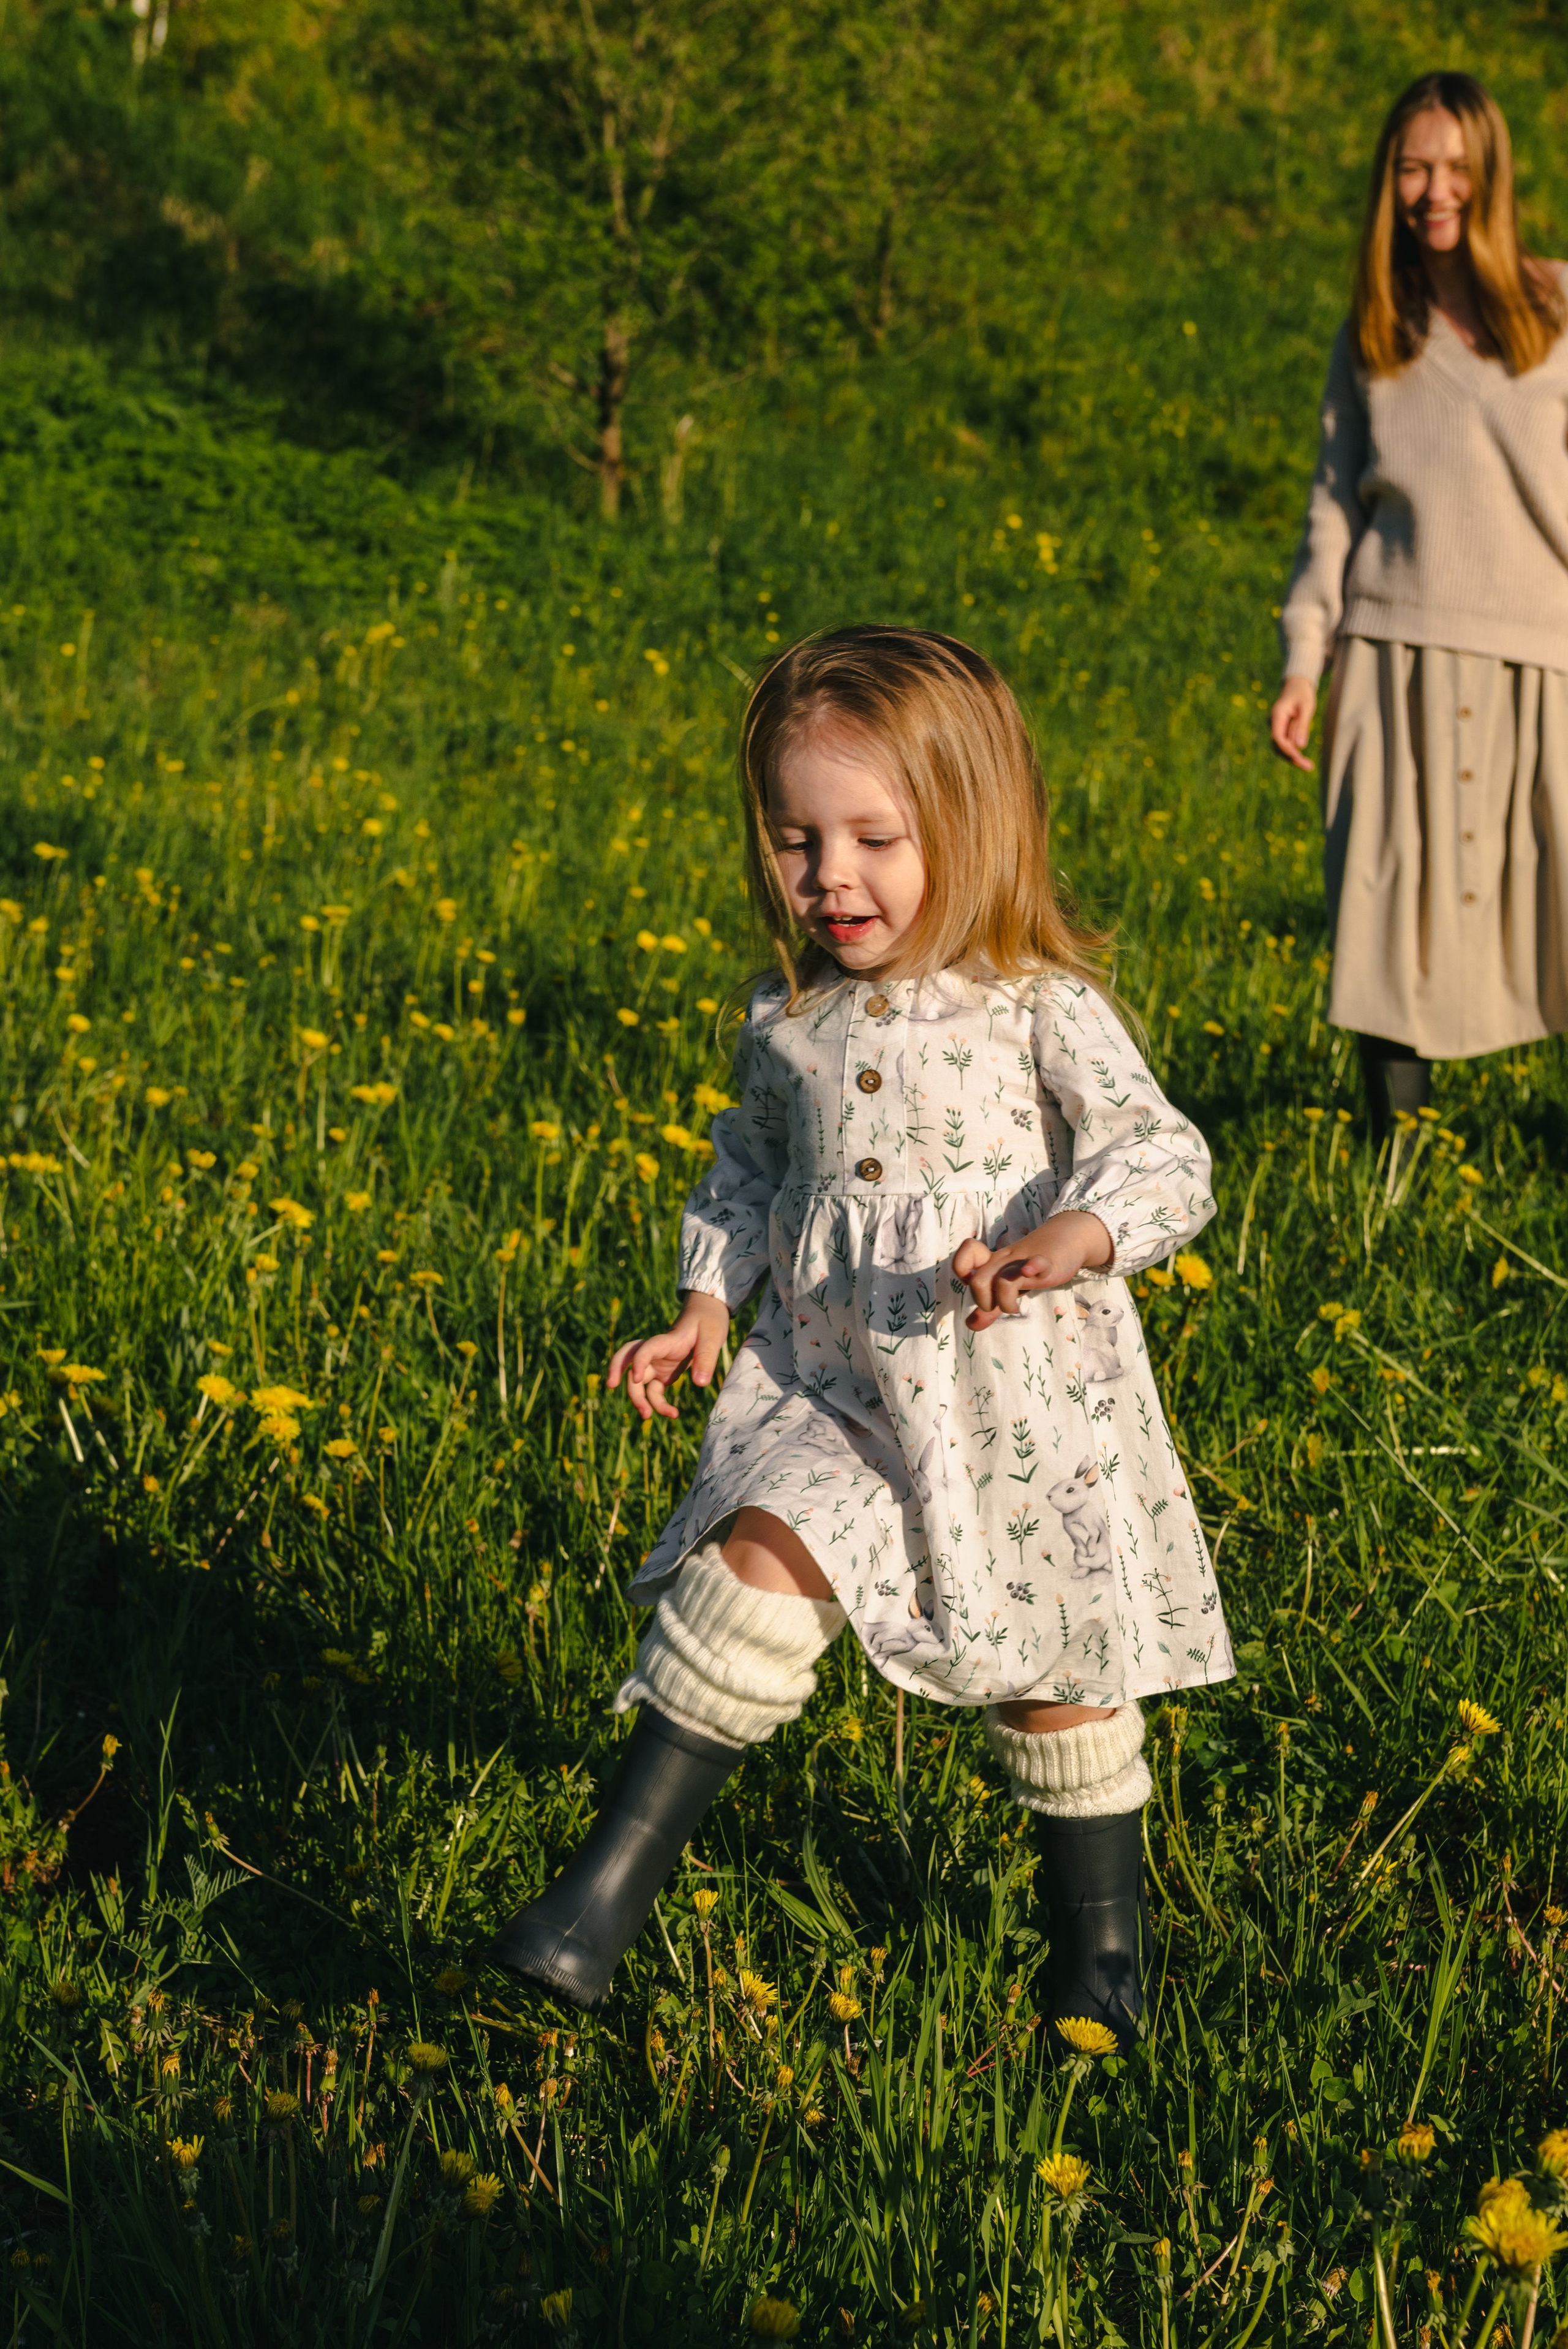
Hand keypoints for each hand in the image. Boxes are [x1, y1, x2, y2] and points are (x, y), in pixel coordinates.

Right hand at [607, 1291, 730, 1421]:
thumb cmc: (709, 1322)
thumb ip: (706, 1358)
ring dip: (638, 1398)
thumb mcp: (713, 1337)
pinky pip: (653, 1391)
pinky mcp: (663, 1374)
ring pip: (637, 1381)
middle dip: (617, 1371)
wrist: (706, 1316)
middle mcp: (657, 1352)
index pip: (646, 1348)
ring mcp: (658, 1364)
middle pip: (629, 1360)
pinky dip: (658, 1404)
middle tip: (611, 1386)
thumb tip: (700, 1383)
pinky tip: (673, 1414)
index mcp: (666, 1340)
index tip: (636, 1378)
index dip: (638, 1361)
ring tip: (647, 1416)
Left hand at [951, 1210, 1112, 1331]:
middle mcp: (1002, 1260)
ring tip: (1016, 1307)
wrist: (1066, 1239)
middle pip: (978, 1282)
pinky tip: (1028, 1271)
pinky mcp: (1046, 1261)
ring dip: (1006, 1302)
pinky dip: (1031, 1267)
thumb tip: (971, 1324)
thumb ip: (990, 1306)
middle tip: (999, 1306)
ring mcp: (1023, 1260)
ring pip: (1003, 1280)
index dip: (962, 1274)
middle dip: (985, 1303)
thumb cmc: (1033, 1264)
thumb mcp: (1008, 1285)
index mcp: (990, 1263)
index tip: (974, 1284)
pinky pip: (1036, 1263)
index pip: (962, 1263)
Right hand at [1269, 675, 1316, 772]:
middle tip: (1308, 767)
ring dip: (1293, 757)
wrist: (1297, 684)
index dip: (1288, 750)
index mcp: (1277, 715)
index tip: (1300, 757)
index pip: (1278, 738)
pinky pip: (1286, 743)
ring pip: (1282, 747)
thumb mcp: (1306, 707)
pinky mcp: (1283, 730)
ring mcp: (1277, 727)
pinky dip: (1294, 751)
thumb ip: (1302, 726)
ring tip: (1308, 766)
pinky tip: (1304, 759)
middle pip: (1279, 746)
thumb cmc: (1303, 693)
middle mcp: (1274, 723)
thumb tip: (1300, 746)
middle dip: (1292, 757)